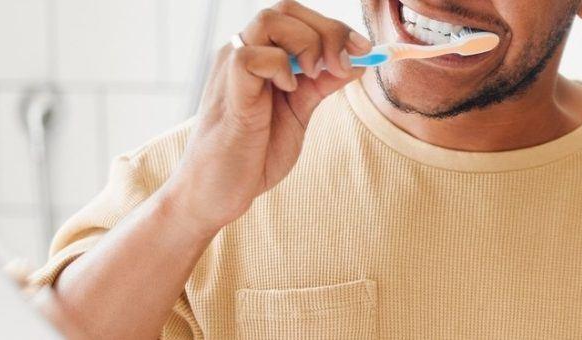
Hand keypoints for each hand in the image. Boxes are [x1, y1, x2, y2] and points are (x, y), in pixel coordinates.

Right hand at [163, 0, 371, 233]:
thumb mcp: (299, 113)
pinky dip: (279, 66)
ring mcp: (232, 69)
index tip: (364, 50)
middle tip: (345, 62)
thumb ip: (321, 85)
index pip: (297, 17)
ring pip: (268, 21)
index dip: (335, 27)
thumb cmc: (252, 154)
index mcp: (261, 56)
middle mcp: (243, 53)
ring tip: (316, 76)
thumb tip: (356, 61)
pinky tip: (289, 91)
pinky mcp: (228, 91)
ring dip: (307, 43)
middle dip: (328, 30)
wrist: (218, 193)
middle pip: (285, 10)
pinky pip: (251, 56)